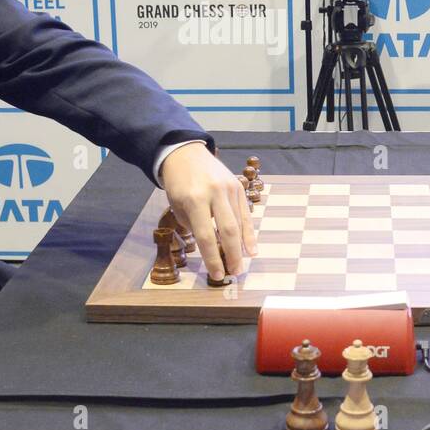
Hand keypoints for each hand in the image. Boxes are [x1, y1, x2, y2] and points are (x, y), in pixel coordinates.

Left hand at [159, 143, 257, 279]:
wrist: (186, 154)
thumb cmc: (178, 184)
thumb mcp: (178, 207)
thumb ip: (195, 226)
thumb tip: (213, 249)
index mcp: (194, 200)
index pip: (206, 236)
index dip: (213, 258)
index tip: (218, 275)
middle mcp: (214, 193)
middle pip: (228, 231)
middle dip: (232, 255)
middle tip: (234, 273)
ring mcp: (229, 188)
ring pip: (239, 223)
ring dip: (242, 248)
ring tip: (241, 266)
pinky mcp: (238, 186)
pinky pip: (245, 213)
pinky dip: (249, 233)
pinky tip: (251, 249)